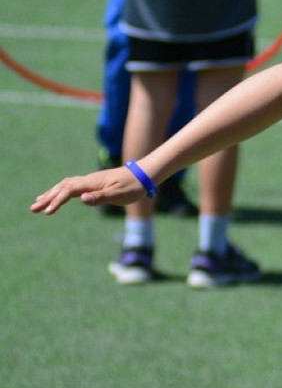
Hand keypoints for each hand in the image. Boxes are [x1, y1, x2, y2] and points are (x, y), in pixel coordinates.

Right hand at [30, 167, 148, 214]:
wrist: (143, 175)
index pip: (69, 191)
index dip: (57, 201)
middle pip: (62, 188)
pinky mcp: (93, 183)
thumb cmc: (133, 187)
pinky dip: (61, 191)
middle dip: (47, 198)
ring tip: (38, 202)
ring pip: (65, 186)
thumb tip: (81, 199)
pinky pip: (72, 186)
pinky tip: (56, 195)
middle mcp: (88, 180)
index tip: (47, 212)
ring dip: (51, 194)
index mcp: (92, 183)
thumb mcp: (119, 195)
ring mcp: (90, 181)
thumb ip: (100, 197)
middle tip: (33, 209)